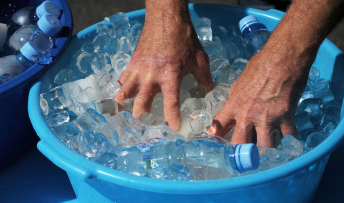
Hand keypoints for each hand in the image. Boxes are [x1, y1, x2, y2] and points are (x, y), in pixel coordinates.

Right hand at [114, 1, 212, 130]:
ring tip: (127, 112)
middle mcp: (152, 75)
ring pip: (126, 92)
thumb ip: (204, 77)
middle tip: (147, 121)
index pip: (171, 103)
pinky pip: (123, 79)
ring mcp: (139, 69)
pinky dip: (121, 89)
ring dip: (126, 104)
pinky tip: (122, 95)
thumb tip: (208, 90)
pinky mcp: (132, 62)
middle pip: (142, 102)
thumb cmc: (183, 38)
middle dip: (143, 115)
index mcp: (171, 75)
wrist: (166, 18)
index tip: (174, 129)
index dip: (172, 118)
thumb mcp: (199, 58)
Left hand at [208, 38, 315, 146]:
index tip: (218, 144)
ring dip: (266, 151)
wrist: (283, 57)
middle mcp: (247, 115)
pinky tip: (289, 142)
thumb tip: (233, 108)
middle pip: (240, 143)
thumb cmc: (261, 65)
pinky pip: (288, 137)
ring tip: (267, 153)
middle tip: (245, 156)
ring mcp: (267, 118)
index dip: (217, 138)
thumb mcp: (240, 82)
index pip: (219, 127)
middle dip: (242, 152)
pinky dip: (289, 141)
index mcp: (234, 105)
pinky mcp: (285, 116)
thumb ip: (235, 99)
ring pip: (265, 147)